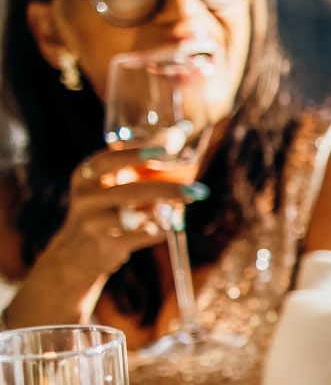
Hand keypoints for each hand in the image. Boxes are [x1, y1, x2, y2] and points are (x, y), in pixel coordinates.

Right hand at [9, 148, 194, 325]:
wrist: (77, 252)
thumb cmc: (106, 207)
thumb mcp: (112, 182)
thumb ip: (142, 162)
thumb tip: (183, 132)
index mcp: (86, 174)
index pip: (112, 158)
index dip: (140, 151)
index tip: (171, 144)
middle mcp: (86, 196)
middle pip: (132, 190)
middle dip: (168, 189)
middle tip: (200, 190)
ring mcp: (93, 222)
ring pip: (137, 216)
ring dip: (165, 212)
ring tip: (185, 205)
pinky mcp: (105, 244)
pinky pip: (142, 235)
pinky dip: (158, 230)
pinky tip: (162, 227)